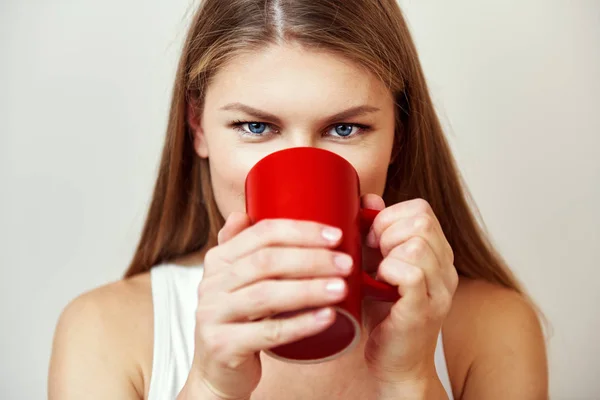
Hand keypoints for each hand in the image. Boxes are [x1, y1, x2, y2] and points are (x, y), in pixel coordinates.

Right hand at [181, 213, 352, 399]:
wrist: (217, 372)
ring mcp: (213, 315)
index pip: (261, 234)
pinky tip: (328, 317)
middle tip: (345, 264)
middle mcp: (211, 284)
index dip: (301, 231)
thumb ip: (241, 249)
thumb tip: (244, 213)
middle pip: (266, 262)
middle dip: (311, 259)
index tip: (336, 236)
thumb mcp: (235, 282)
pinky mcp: (223, 346)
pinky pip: (268, 332)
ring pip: (267, 295)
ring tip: (342, 287)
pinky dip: (301, 323)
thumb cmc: (239, 320)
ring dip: (309, 289)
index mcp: (218, 260)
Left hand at [361, 195, 457, 387]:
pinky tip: (379, 285)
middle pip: (421, 220)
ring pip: (417, 244)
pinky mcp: (424, 310)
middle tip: (373, 256)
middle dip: (387, 232)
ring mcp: (439, 290)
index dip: (390, 217)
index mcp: (437, 252)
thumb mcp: (377, 263)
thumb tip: (368, 199)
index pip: (422, 209)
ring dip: (386, 254)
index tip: (372, 239)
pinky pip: (410, 273)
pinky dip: (387, 273)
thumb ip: (376, 231)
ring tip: (377, 274)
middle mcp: (446, 268)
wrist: (394, 362)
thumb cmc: (383, 312)